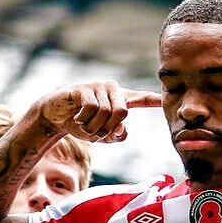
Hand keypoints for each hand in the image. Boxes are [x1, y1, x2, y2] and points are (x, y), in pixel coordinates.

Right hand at [36, 80, 160, 142]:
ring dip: (93, 127)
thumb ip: (115, 135)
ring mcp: (98, 86)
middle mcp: (112, 90)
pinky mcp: (84, 88)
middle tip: (96, 132)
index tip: (166, 99)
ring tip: (84, 125)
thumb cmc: (82, 123)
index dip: (154, 100)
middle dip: (108, 128)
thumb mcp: (101, 135)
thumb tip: (120, 129)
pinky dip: (83, 120)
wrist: (55, 116)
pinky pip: (91, 108)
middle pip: (122, 112)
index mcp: (121, 100)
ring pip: (105, 113)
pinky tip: (76, 118)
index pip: (142, 99)